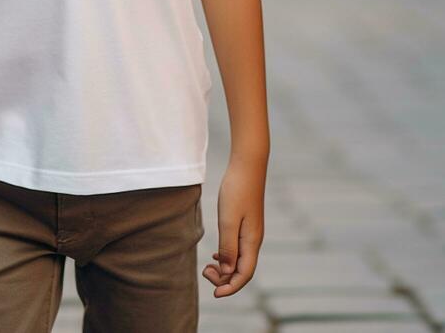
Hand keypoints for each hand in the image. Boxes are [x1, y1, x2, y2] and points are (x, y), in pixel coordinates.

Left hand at [202, 155, 265, 296]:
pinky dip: (226, 256)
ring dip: (225, 268)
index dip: (230, 288)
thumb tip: (226, 272)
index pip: (244, 275)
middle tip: (205, 272)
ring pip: (240, 260)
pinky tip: (215, 255)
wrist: (247, 165)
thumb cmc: (237, 189)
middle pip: (242, 270)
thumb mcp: (228, 219)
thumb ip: (227, 246)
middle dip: (225, 279)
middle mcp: (254, 240)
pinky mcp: (246, 223)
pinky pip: (238, 248)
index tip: (214, 294)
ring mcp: (251, 231)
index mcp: (252, 241)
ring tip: (207, 266)